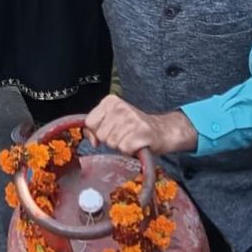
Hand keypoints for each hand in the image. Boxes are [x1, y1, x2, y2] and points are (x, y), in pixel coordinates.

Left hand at [82, 94, 197, 155]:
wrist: (162, 130)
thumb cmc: (135, 126)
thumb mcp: (112, 121)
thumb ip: (96, 129)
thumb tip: (92, 141)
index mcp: (110, 101)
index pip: (90, 122)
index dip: (96, 132)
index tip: (108, 131)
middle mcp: (121, 107)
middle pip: (101, 134)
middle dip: (110, 140)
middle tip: (124, 135)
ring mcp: (132, 119)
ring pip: (112, 143)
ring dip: (121, 146)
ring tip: (131, 138)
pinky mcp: (142, 132)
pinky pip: (125, 148)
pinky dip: (130, 151)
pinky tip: (137, 144)